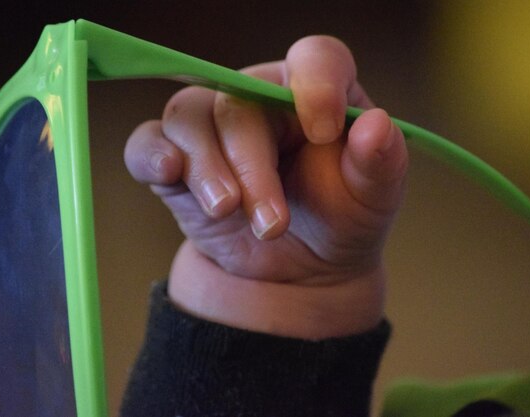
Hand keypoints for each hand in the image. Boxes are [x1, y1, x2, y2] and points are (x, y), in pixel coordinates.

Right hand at [125, 36, 407, 337]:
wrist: (297, 269)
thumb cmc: (339, 220)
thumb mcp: (373, 198)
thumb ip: (381, 162)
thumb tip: (377, 125)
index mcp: (314, 95)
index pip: (313, 59)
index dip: (316, 84)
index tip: (323, 132)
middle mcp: (260, 100)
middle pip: (239, 102)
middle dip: (252, 165)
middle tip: (271, 223)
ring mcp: (214, 129)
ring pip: (190, 118)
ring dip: (207, 169)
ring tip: (226, 212)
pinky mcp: (179, 163)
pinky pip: (148, 143)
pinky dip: (151, 154)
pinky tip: (167, 171)